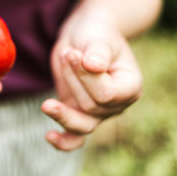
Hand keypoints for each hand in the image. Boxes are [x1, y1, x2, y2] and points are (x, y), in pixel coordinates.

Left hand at [42, 21, 141, 150]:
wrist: (82, 38)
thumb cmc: (95, 34)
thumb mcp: (98, 37)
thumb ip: (97, 52)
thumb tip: (92, 66)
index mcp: (130, 86)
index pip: (106, 94)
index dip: (85, 76)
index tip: (72, 53)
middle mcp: (116, 104)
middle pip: (90, 106)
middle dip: (72, 79)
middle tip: (67, 54)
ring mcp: (96, 112)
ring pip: (80, 125)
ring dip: (63, 114)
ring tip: (47, 104)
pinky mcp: (77, 112)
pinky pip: (73, 136)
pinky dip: (63, 141)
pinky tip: (49, 137)